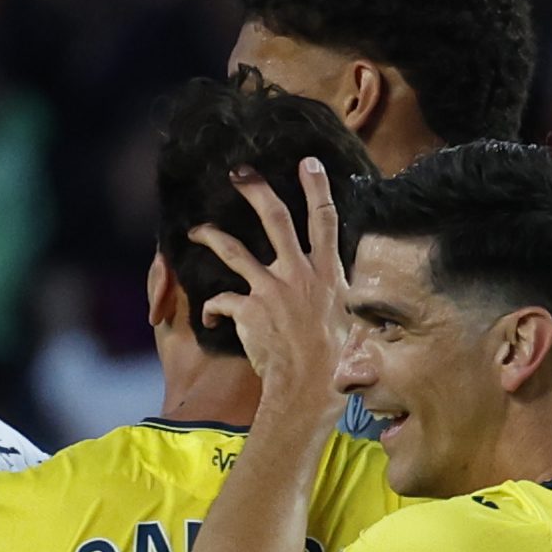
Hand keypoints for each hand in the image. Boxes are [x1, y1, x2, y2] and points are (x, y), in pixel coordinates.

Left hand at [184, 157, 348, 394]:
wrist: (311, 388)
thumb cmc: (338, 363)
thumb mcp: (355, 322)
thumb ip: (344, 300)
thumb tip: (348, 296)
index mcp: (328, 273)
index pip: (325, 220)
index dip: (317, 188)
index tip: (307, 163)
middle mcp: (299, 273)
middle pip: (275, 218)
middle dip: (256, 191)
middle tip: (238, 173)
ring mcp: (272, 289)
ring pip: (233, 250)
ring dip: (212, 236)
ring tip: (196, 231)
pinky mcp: (248, 311)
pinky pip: (221, 300)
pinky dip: (212, 308)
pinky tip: (209, 316)